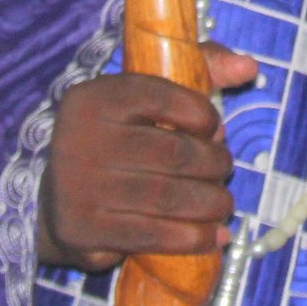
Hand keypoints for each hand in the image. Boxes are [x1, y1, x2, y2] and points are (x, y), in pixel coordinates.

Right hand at [37, 46, 260, 269]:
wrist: (57, 201)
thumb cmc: (118, 141)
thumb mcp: (148, 97)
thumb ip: (201, 70)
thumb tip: (248, 67)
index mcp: (95, 98)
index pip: (161, 96)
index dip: (202, 114)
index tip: (215, 129)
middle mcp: (79, 139)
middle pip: (173, 153)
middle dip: (214, 164)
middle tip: (224, 170)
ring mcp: (78, 188)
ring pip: (167, 198)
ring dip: (210, 203)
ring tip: (222, 204)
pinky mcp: (83, 231)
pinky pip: (152, 235)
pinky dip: (193, 238)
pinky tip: (213, 236)